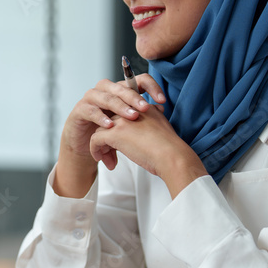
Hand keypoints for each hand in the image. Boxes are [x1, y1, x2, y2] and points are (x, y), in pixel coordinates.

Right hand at [53, 73, 165, 197]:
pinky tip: (110, 125)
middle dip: (135, 98)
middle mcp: (106, 90)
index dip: (151, 87)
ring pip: (107, 97)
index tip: (162, 101)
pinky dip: (101, 117)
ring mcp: (91, 98)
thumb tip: (161, 109)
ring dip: (120, 107)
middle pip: (122, 87)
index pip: (138, 80)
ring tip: (132, 117)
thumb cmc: (109, 132)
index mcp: (121, 90)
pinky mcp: (79, 110)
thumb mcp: (128, 124)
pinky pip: (91, 110)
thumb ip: (141, 115)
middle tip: (146, 108)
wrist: (85, 145)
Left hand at [88, 102, 207, 199]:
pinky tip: (101, 159)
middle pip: (110, 121)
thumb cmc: (169, 149)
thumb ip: (151, 124)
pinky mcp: (114, 133)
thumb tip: (143, 131)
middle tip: (112, 154)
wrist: (172, 156)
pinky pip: (96, 139)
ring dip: (102, 145)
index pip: (122, 113)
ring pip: (101, 130)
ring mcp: (121, 120)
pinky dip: (95, 149)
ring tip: (108, 159)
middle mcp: (130, 110)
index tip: (119, 141)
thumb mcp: (161, 129)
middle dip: (109, 138)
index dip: (119, 128)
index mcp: (142, 108)